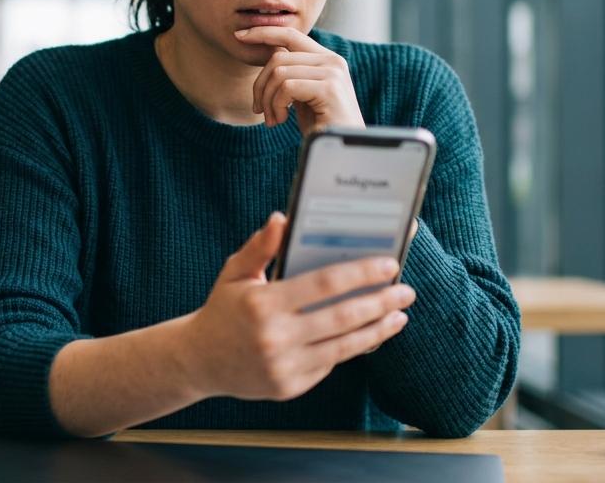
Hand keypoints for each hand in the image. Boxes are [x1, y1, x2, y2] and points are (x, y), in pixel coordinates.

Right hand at [181, 213, 414, 401]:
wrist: (199, 361)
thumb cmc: (222, 310)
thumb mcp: (235, 272)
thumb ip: (261, 246)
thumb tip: (282, 218)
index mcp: (263, 304)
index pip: (325, 284)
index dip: (361, 274)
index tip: (388, 266)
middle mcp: (276, 337)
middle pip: (343, 317)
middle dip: (381, 302)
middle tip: (406, 291)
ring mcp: (284, 366)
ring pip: (345, 346)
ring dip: (378, 330)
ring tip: (398, 316)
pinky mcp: (290, 387)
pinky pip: (330, 363)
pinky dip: (353, 347)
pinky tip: (371, 334)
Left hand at [234, 27, 364, 134]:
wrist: (344, 152)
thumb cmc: (321, 126)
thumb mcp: (302, 94)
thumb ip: (292, 72)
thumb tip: (271, 51)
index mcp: (327, 59)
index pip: (290, 34)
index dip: (263, 32)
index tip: (240, 36)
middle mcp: (332, 60)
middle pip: (278, 58)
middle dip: (261, 85)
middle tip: (260, 111)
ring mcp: (332, 73)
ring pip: (279, 73)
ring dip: (268, 100)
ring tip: (273, 119)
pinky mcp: (329, 88)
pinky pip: (286, 87)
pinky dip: (276, 106)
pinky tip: (282, 120)